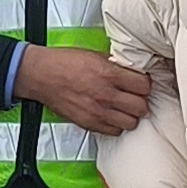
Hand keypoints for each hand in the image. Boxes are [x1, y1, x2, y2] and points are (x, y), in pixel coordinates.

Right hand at [18, 48, 153, 135]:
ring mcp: (98, 112)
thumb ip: (115, 66)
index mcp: (109, 74)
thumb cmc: (64, 63)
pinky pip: (114, 131)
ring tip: (124, 108)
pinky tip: (111, 115)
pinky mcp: (89, 123)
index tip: (141, 84)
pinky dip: (116, 125)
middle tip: (135, 97)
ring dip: (130, 115)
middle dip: (140, 101)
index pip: (144, 86)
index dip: (144, 84)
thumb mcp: (94, 55)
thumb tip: (132, 72)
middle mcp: (106, 95)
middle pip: (141, 107)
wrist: (41, 75)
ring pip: (131, 123)